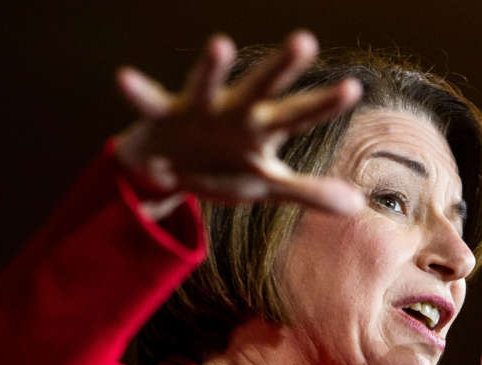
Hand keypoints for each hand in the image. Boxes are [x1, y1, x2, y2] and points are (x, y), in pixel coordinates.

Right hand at [114, 30, 364, 214]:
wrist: (168, 170)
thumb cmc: (224, 168)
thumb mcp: (267, 184)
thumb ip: (310, 192)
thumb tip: (358, 206)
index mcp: (263, 128)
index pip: (301, 115)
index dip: (324, 104)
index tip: (353, 87)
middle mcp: (235, 111)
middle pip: (263, 88)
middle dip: (283, 67)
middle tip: (306, 41)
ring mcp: (199, 110)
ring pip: (207, 85)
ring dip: (212, 67)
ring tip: (221, 43)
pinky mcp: (163, 116)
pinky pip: (149, 102)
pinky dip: (137, 92)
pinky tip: (123, 77)